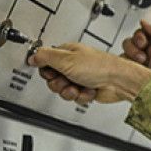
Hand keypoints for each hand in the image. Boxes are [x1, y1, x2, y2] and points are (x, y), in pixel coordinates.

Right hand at [28, 42, 150, 103]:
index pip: (45, 63)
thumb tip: (32, 56)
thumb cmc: (99, 66)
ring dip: (71, 91)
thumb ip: (45, 57)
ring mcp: (80, 78)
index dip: (46, 71)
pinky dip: (82, 96)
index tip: (51, 73)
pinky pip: (76, 97)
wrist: (118, 81)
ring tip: (79, 87)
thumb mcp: (66, 59)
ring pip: (63, 90)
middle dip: (59, 84)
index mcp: (67, 53)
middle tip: (67, 81)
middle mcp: (73, 64)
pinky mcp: (86, 89)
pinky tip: (89, 90)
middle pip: (53, 79)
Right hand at [122, 19, 150, 81]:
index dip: (141, 36)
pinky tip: (131, 67)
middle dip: (135, 45)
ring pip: (125, 49)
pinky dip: (123, 62)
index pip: (143, 33)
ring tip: (139, 63)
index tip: (144, 42)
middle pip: (132, 40)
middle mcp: (146, 54)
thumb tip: (144, 22)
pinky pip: (120, 61)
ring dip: (131, 53)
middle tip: (142, 53)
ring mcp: (136, 63)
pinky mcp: (128, 72)